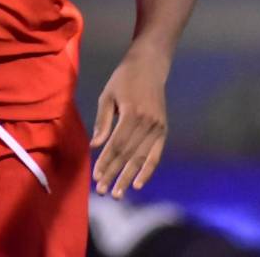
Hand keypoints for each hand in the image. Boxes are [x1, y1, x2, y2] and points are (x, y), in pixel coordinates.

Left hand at [91, 45, 170, 198]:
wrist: (150, 66)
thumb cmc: (123, 79)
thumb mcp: (107, 95)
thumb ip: (102, 121)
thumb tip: (95, 147)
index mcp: (132, 114)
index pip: (117, 145)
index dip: (106, 162)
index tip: (96, 177)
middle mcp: (148, 123)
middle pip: (129, 155)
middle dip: (114, 174)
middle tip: (102, 191)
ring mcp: (159, 128)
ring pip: (142, 159)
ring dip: (128, 178)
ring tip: (116, 193)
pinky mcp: (164, 130)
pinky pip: (156, 155)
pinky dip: (147, 171)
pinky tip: (137, 184)